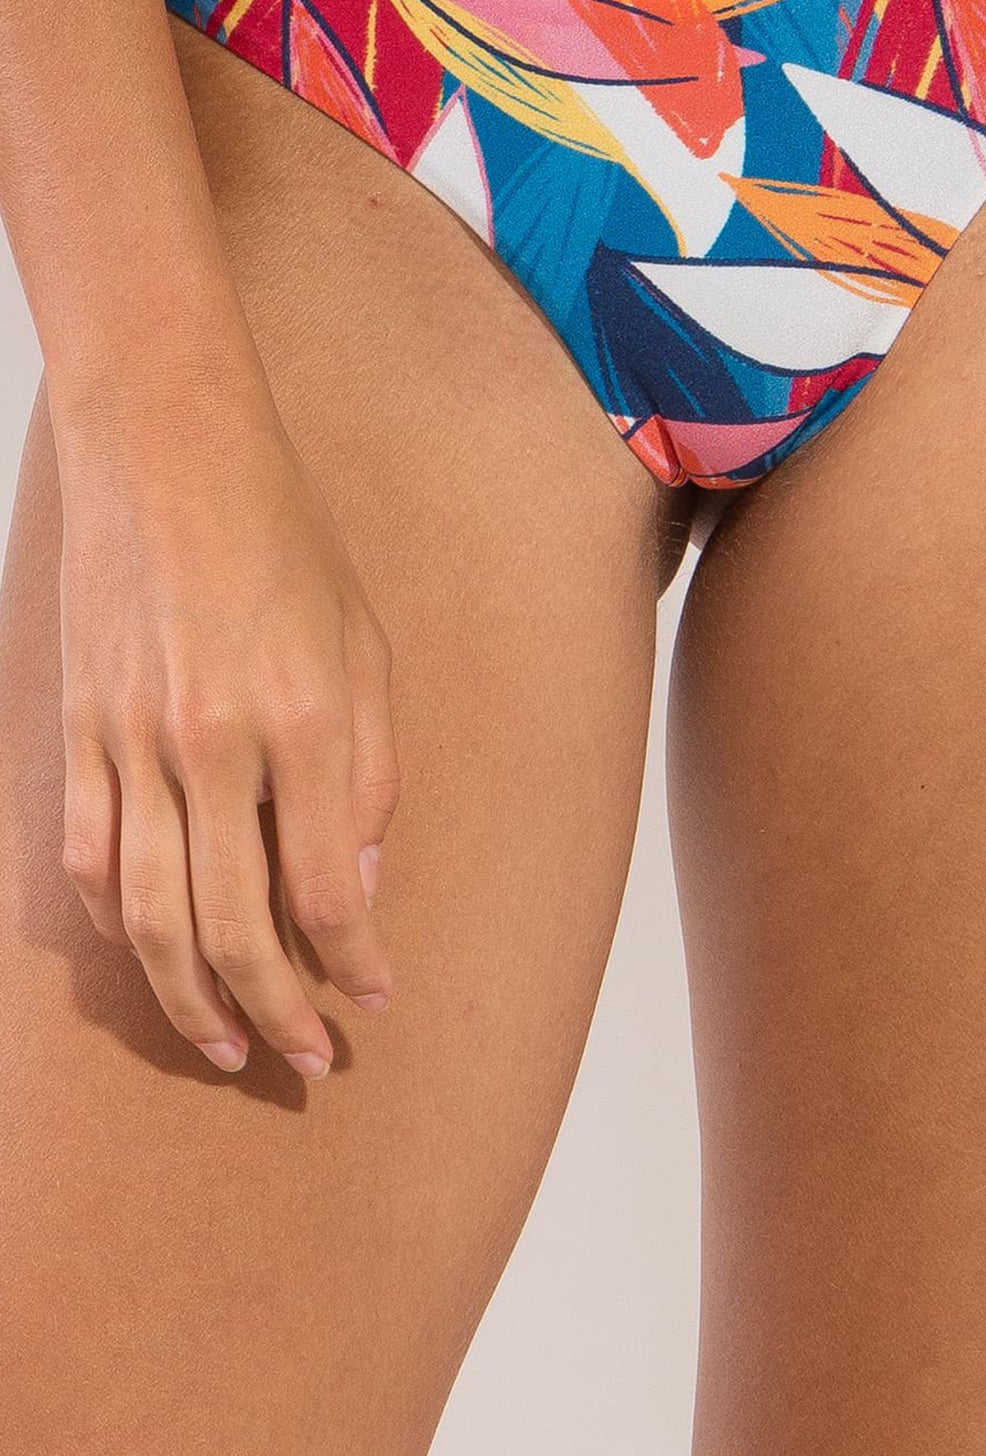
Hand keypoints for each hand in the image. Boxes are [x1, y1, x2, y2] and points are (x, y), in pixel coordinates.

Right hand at [52, 374, 398, 1077]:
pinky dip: (116, 926)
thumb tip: (355, 883)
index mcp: (306, 721)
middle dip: (280, 1011)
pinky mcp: (78, 732)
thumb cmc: (287, 539)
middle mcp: (215, 745)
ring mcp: (132, 743)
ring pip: (149, 916)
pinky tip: (151, 958)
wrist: (168, 452)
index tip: (376, 997)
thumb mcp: (366, 645)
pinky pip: (87, 859)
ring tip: (228, 1044)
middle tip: (309, 1063)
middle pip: (235, 927)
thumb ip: (368, 770)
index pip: (327, 890)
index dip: (355, 962)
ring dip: (191, 998)